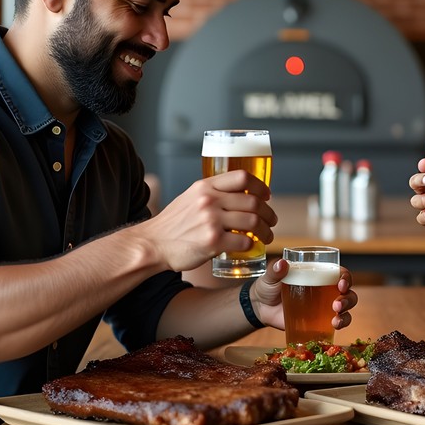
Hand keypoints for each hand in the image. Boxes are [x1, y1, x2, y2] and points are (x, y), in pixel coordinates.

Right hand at [145, 170, 276, 272]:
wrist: (152, 244)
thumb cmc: (172, 224)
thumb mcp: (189, 198)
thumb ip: (211, 194)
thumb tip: (238, 196)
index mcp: (205, 186)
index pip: (242, 178)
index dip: (261, 187)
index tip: (267, 196)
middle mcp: (209, 200)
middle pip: (253, 202)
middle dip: (268, 213)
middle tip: (272, 221)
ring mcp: (211, 221)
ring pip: (253, 222)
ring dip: (266, 231)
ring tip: (267, 236)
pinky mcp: (212, 242)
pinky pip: (243, 241)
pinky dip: (251, 244)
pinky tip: (250, 246)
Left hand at [250, 258, 358, 330]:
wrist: (260, 308)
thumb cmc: (268, 287)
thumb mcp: (270, 277)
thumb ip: (275, 271)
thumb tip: (282, 264)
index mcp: (317, 274)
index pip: (339, 272)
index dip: (345, 277)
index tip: (341, 283)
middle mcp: (325, 289)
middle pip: (347, 291)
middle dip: (348, 298)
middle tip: (337, 305)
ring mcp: (324, 306)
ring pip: (346, 307)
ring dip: (346, 313)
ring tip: (336, 319)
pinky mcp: (319, 321)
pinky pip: (337, 322)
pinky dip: (341, 324)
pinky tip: (335, 326)